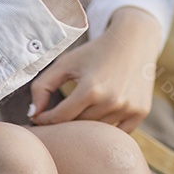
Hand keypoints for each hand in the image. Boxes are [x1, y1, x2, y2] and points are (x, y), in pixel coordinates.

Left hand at [28, 8, 161, 132]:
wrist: (134, 40)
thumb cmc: (95, 52)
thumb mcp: (66, 63)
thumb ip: (42, 86)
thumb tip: (32, 114)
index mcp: (90, 89)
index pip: (59, 118)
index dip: (45, 119)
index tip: (39, 117)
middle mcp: (111, 101)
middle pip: (78, 126)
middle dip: (65, 122)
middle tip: (58, 115)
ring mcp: (128, 108)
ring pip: (98, 131)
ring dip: (87, 124)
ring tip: (81, 110)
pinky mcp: (141, 111)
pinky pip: (118, 133)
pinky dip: (108, 129)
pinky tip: (102, 113)